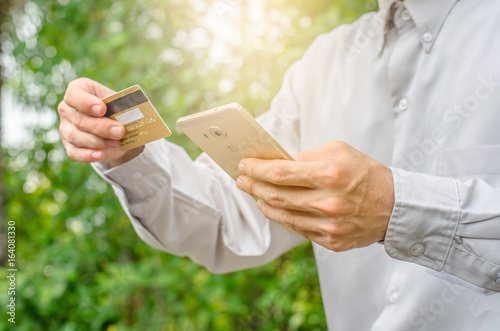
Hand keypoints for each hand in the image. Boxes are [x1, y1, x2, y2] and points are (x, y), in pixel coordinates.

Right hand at [58, 78, 143, 166]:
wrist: (119, 131)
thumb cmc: (118, 111)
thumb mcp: (122, 105)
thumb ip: (121, 107)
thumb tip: (125, 117)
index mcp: (80, 90)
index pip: (74, 94)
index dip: (86, 103)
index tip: (102, 109)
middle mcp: (68, 108)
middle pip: (79, 118)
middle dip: (101, 127)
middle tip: (119, 131)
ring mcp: (66, 127)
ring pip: (75, 136)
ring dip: (98, 141)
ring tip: (116, 144)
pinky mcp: (69, 145)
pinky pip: (74, 152)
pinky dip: (88, 155)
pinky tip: (100, 155)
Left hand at [236, 141, 393, 251]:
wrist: (395, 206)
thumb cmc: (365, 173)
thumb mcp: (339, 151)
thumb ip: (308, 156)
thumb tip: (281, 163)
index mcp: (329, 174)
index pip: (280, 173)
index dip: (256, 170)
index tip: (243, 165)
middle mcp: (327, 202)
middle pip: (276, 196)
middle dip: (253, 187)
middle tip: (241, 180)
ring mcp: (329, 225)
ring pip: (283, 216)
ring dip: (263, 204)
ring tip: (254, 194)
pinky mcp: (331, 241)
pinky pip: (298, 229)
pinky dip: (282, 218)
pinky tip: (275, 209)